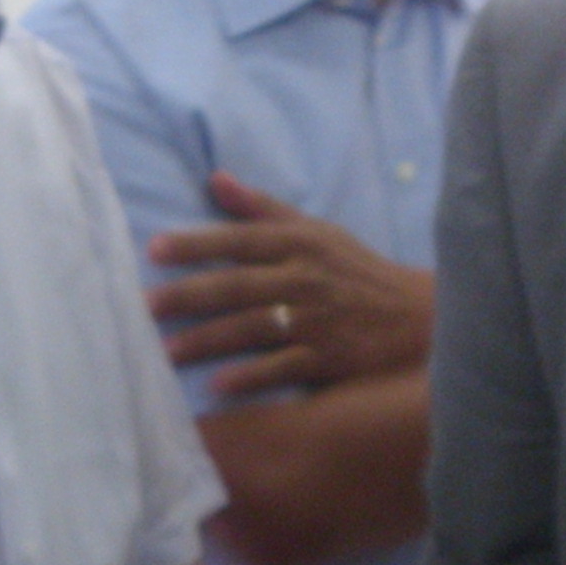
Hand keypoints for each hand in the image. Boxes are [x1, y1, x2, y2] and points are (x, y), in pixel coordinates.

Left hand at [148, 172, 434, 397]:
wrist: (421, 319)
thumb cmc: (357, 272)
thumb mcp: (317, 231)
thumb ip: (262, 209)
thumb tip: (215, 178)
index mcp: (300, 244)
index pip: (241, 240)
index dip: (197, 244)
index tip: (154, 249)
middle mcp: (305, 279)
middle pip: (238, 286)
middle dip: (189, 296)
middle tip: (143, 306)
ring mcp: (317, 321)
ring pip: (254, 328)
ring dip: (208, 341)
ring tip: (165, 353)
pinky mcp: (330, 359)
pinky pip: (284, 368)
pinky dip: (252, 376)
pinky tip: (218, 386)